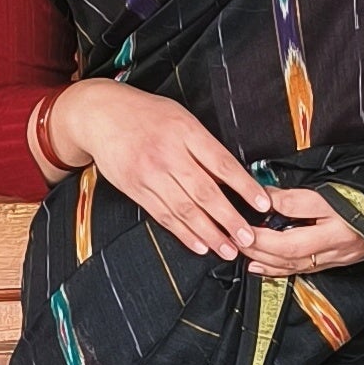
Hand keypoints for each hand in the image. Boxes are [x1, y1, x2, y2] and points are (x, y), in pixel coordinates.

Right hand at [41, 81, 273, 260]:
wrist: (100, 114)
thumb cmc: (147, 114)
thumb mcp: (180, 118)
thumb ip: (204, 145)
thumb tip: (232, 177)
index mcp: (186, 132)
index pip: (222, 163)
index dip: (244, 186)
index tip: (263, 204)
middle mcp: (168, 154)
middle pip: (205, 192)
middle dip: (229, 219)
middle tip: (248, 238)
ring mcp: (150, 174)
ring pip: (184, 209)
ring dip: (209, 233)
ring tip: (227, 250)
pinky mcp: (135, 189)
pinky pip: (163, 215)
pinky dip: (182, 233)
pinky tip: (199, 245)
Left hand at [241, 189, 363, 276]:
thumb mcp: (331, 194)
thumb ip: (296, 199)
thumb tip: (263, 197)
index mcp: (333, 234)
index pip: (289, 243)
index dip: (262, 239)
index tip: (241, 228)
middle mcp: (332, 253)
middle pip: (287, 259)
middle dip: (257, 251)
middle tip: (234, 239)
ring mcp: (334, 261)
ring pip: (293, 267)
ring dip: (264, 262)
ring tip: (242, 253)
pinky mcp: (334, 262)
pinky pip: (301, 269)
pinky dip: (278, 269)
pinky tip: (262, 267)